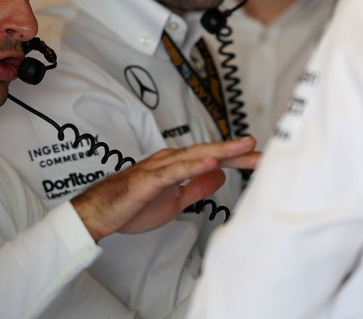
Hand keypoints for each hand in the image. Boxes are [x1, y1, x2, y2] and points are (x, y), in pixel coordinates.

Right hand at [71, 136, 258, 242]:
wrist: (100, 215)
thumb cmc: (132, 206)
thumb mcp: (175, 201)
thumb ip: (197, 188)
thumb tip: (219, 176)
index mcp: (177, 166)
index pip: (213, 160)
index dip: (238, 159)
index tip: (262, 159)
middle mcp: (170, 161)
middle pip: (209, 153)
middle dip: (237, 152)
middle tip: (262, 152)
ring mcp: (159, 168)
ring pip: (194, 156)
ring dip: (220, 151)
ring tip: (243, 147)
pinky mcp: (148, 179)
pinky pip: (174, 171)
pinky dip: (193, 165)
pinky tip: (211, 162)